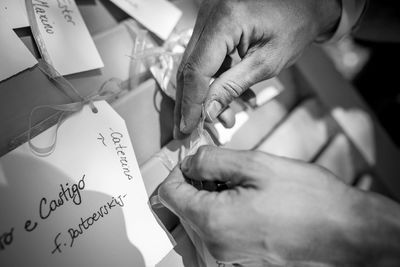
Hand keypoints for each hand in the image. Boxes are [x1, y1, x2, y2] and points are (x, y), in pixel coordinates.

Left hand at [158, 146, 399, 265]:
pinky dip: (224, 217)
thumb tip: (189, 162)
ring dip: (212, 201)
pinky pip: (217, 237)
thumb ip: (211, 160)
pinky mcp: (241, 264)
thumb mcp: (256, 166)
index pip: (168, 194)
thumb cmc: (310, 200)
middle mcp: (215, 249)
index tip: (195, 162)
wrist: (349, 233)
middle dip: (198, 186)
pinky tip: (250, 207)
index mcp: (213, 222)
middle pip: (183, 209)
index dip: (178, 171)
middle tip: (227, 172)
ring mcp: (228, 261)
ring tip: (244, 189)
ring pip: (200, 222)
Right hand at [175, 0, 340, 136]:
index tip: (186, 129)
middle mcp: (209, 14)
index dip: (190, 103)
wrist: (305, 3)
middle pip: (189, 67)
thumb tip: (207, 111)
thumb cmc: (295, 26)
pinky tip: (229, 96)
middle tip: (191, 130)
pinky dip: (214, 79)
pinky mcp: (212, 23)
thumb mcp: (267, 63)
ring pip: (194, 64)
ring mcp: (208, 17)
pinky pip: (205, 56)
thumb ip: (233, 86)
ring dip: (205, 93)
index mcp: (226, 20)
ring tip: (224, 116)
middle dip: (191, 102)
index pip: (196, 69)